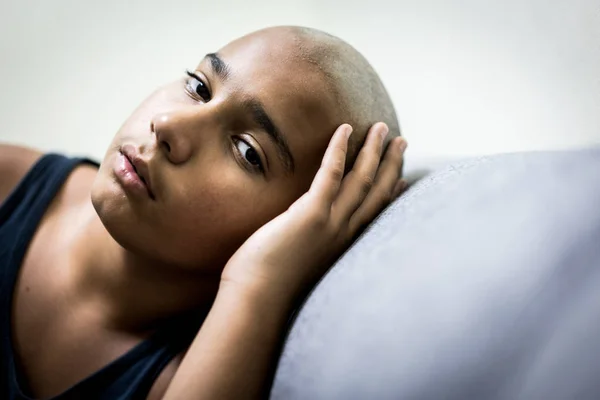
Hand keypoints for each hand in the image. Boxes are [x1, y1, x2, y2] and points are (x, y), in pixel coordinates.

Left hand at [221, 122, 406, 302]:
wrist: (257, 302)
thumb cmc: (269, 287)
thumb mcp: (300, 264)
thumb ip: (310, 248)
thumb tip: (301, 237)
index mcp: (343, 246)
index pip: (375, 214)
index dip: (391, 192)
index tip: (403, 178)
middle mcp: (345, 234)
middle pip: (376, 192)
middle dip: (391, 163)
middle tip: (400, 139)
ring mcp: (331, 224)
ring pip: (361, 180)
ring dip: (373, 150)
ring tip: (380, 127)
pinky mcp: (311, 215)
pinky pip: (331, 175)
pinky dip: (339, 150)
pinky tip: (344, 128)